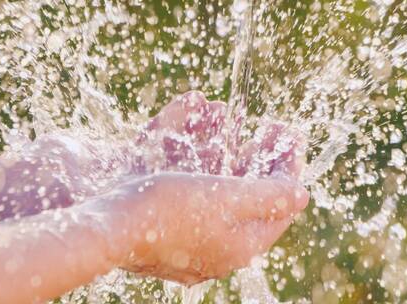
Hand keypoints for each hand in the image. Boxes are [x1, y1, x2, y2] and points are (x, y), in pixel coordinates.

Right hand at [111, 91, 308, 283]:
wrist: (104, 226)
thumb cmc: (166, 208)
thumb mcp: (227, 198)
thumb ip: (270, 196)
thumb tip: (302, 193)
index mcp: (240, 245)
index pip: (279, 205)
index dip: (288, 167)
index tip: (291, 134)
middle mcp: (220, 249)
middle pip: (253, 201)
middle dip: (264, 162)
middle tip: (270, 130)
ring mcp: (194, 244)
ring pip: (226, 199)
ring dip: (236, 164)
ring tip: (241, 133)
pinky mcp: (170, 233)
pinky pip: (198, 200)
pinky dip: (206, 172)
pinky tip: (204, 149)